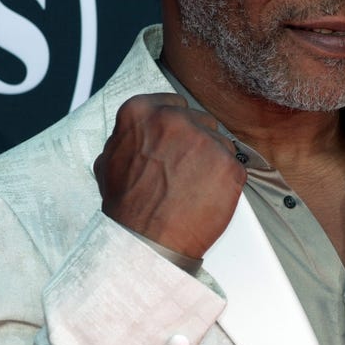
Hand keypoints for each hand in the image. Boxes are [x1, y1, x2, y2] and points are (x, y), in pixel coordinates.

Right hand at [94, 93, 247, 257]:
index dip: (176, 125)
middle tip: (183, 169)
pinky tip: (206, 195)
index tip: (176, 139)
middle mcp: (175, 119)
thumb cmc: (128, 208)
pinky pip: (235, 166)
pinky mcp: (229, 164)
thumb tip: (137, 133)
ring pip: (219, 142)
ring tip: (192, 186)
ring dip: (212, 160)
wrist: (146, 241)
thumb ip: (127, 137)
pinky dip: (225, 181)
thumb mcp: (109, 161)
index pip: (173, 102)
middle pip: (200, 120)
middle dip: (195, 142)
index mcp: (141, 112)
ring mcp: (205, 140)